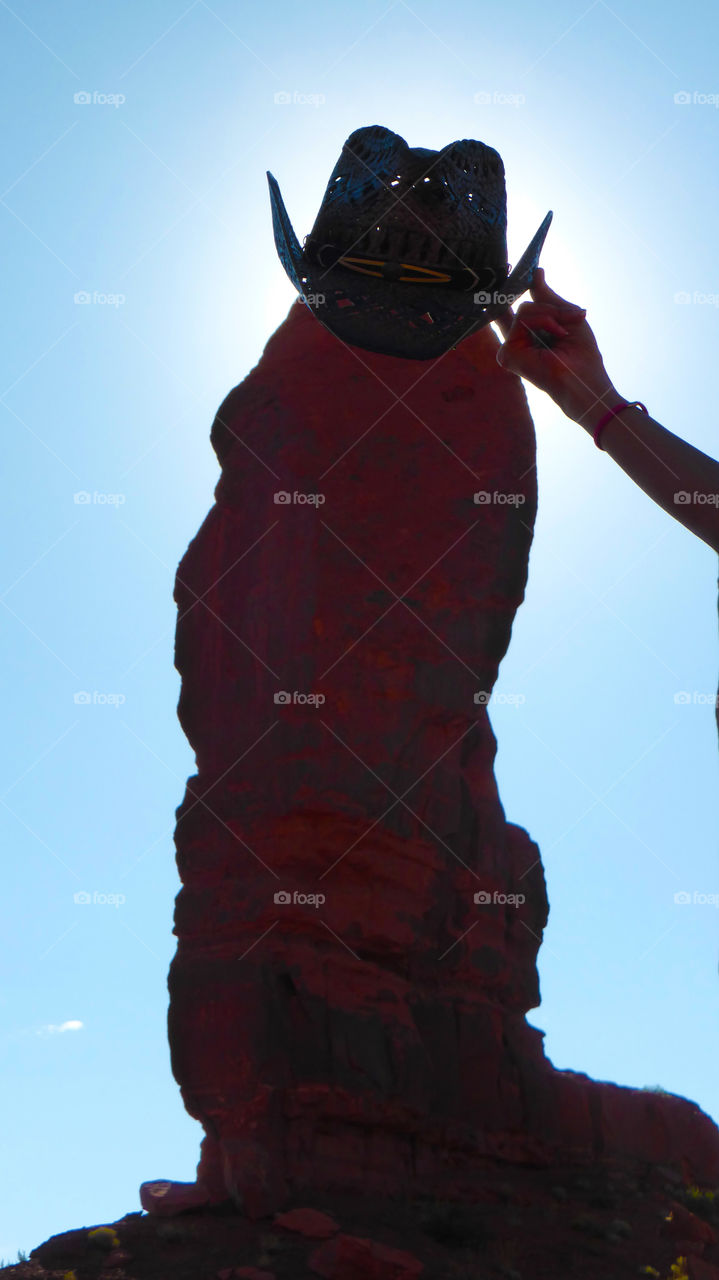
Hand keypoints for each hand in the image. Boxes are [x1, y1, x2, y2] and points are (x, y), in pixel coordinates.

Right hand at [494, 269, 618, 427]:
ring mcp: (512, 349)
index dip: (512, 289)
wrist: (587, 381)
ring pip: (525, 310)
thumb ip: (548, 297)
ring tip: (562, 335)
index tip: (510, 266)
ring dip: (551, 316)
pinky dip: (542, 323)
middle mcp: (520, 342)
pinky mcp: (508, 355)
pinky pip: (522, 320)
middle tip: (568, 322)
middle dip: (551, 308)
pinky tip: (554, 339)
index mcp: (532, 336)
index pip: (518, 310)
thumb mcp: (568, 317)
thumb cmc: (583, 356)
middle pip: (527, 305)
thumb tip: (536, 271)